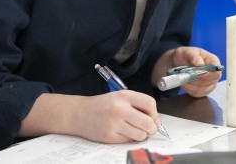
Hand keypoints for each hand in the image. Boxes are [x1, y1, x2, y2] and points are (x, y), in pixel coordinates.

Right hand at [19, 91, 158, 142]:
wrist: (79, 113)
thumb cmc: (103, 105)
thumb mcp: (120, 97)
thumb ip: (137, 105)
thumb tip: (155, 120)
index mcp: (124, 95)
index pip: (149, 104)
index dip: (155, 113)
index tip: (153, 118)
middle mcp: (119, 109)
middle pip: (148, 122)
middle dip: (152, 128)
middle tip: (149, 128)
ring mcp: (114, 123)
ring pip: (140, 135)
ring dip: (141, 134)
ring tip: (133, 129)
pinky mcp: (109, 136)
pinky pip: (129, 141)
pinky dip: (129, 138)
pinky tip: (122, 132)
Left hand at [153, 47, 220, 97]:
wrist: (179, 62)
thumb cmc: (185, 55)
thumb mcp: (188, 52)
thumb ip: (194, 56)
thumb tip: (200, 63)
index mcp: (213, 61)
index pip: (216, 71)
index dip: (207, 74)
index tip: (195, 73)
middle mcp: (214, 74)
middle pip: (209, 81)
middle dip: (195, 79)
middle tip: (185, 74)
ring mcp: (210, 84)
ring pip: (201, 89)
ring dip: (190, 84)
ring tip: (182, 77)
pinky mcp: (203, 91)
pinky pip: (196, 93)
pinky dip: (188, 89)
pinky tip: (184, 82)